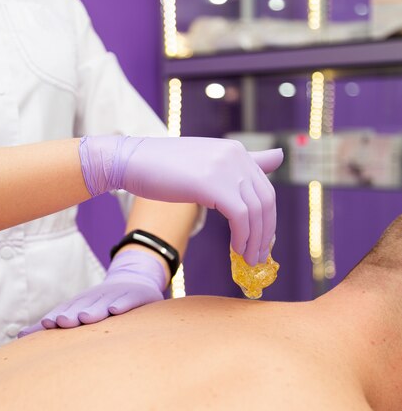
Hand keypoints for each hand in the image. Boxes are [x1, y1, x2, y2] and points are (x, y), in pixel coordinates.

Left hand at [18, 250, 165, 335]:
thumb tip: (19, 336)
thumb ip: (53, 323)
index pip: (67, 309)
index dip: (58, 315)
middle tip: (62, 321)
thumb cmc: (103, 303)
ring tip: (85, 317)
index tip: (48, 324)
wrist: (136, 282)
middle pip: (84, 305)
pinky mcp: (137, 296)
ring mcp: (118, 296)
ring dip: (95, 309)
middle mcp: (98, 297)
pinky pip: (130, 300)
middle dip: (73, 313)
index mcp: (83, 302)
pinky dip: (123, 304)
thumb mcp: (80, 310)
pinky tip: (117, 310)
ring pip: (105, 303)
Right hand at [79, 136, 283, 265]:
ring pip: (256, 211)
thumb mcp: (206, 163)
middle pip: (266, 201)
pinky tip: (236, 250)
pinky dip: (242, 237)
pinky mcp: (213, 184)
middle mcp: (236, 156)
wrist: (131, 161)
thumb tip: (279, 156)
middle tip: (258, 256)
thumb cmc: (163, 166)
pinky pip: (240, 217)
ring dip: (255, 241)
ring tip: (248, 259)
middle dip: (266, 233)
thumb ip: (239, 165)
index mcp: (237, 151)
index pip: (265, 188)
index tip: (262, 240)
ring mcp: (226, 168)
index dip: (268, 218)